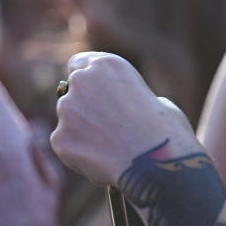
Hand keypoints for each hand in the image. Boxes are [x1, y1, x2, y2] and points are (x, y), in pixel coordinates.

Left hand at [51, 52, 196, 186]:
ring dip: (83, 130)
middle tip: (105, 126)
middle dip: (84, 106)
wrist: (156, 162)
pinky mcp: (59, 138)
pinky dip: (80, 153)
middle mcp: (82, 81)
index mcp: (107, 65)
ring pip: (69, 120)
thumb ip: (127, 99)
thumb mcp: (153, 100)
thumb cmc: (165, 130)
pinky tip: (104, 161)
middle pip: (72, 92)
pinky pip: (67, 145)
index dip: (88, 80)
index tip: (94, 93)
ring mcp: (67, 110)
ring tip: (112, 148)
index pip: (79, 63)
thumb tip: (119, 111)